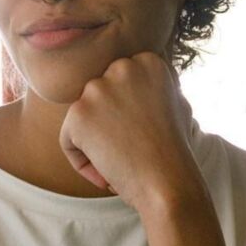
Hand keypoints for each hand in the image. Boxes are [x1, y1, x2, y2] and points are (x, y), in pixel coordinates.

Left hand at [57, 52, 203, 211]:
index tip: (144, 137)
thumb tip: (140, 77)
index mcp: (147, 61)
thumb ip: (154, 86)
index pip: (118, 85)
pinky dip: (83, 163)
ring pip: (82, 119)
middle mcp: (121, 67)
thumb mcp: (177, 104)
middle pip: (98, 99)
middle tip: (132, 150)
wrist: (169, 185)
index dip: (127, 117)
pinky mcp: (79, 113)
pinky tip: (107, 175)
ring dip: (96, 144)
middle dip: (108, 126)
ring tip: (122, 163)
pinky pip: (68, 141)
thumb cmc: (175, 152)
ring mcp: (98, 89)